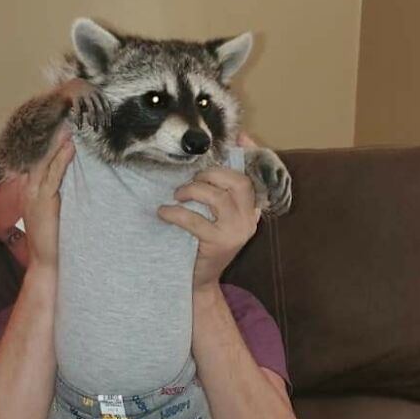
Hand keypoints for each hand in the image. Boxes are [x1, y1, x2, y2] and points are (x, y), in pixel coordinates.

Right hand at [0, 127, 73, 269]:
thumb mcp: (53, 209)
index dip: (46, 139)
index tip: (58, 121)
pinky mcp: (43, 201)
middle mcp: (28, 187)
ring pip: (44, 161)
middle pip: (38, 155)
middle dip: (49, 135)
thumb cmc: (53, 236)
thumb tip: (66, 173)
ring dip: (56, 142)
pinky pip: (53, 175)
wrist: (46, 261)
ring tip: (68, 124)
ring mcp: (34, 194)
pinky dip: (61, 159)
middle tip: (63, 114)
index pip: (37, 157)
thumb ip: (55, 190)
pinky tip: (70, 147)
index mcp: (30, 188)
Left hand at [158, 139, 260, 291]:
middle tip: (192, 180)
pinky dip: (176, 213)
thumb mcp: (211, 216)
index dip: (250, 153)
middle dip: (212, 174)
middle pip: (239, 182)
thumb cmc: (200, 244)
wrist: (197, 282)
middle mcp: (249, 220)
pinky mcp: (219, 244)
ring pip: (218, 197)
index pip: (254, 175)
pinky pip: (196, 220)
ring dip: (193, 190)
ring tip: (178, 195)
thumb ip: (215, 191)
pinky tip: (164, 213)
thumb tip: (209, 159)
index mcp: (251, 210)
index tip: (239, 136)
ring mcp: (236, 232)